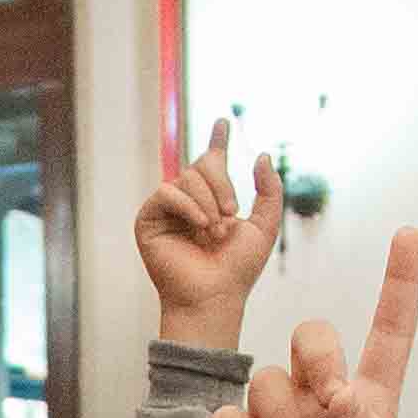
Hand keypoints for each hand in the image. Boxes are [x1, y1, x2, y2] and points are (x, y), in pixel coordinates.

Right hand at [133, 115, 283, 351]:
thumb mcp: (264, 227)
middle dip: (222, 184)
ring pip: (186, 177)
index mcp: (213, 201)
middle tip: (232, 214)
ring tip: (216, 232)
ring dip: (208, 202)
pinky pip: (167, 192)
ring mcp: (167, 210)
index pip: (213, 163)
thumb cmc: (237, 269)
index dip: (218, 141)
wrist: (214, 296)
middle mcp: (189, 202)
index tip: (224, 121)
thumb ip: (269, 190)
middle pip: (202, 164)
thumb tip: (263, 155)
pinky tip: (201, 226)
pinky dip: (188, 206)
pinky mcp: (148, 220)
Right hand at [202, 227, 417, 417]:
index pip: (388, 336)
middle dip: (319, 363)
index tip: (411, 234)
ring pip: (268, 380)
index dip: (399, 284)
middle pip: (313, 336)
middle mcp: (320, 404)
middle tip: (330, 410)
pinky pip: (228, 417)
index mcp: (369, 408)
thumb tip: (346, 399)